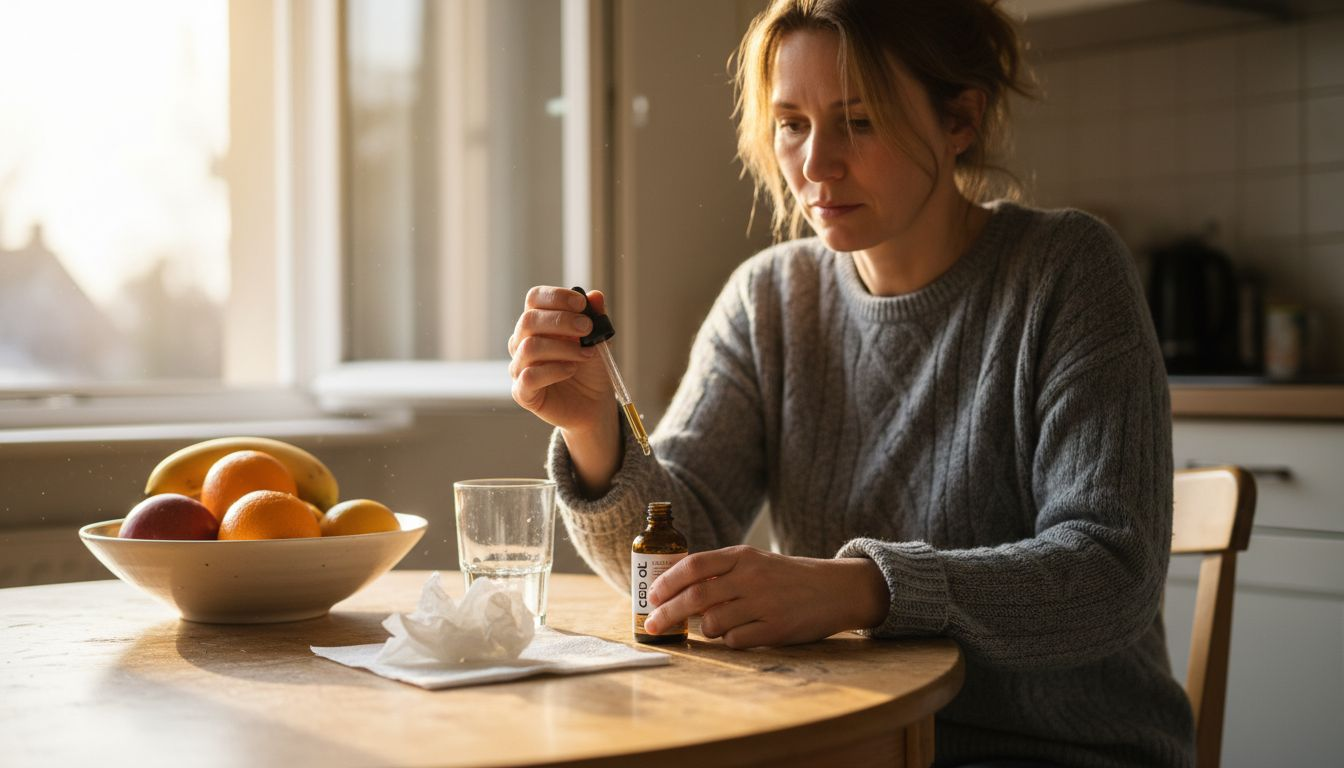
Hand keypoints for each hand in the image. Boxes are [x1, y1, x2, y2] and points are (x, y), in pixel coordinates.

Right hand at [508, 286, 620, 495]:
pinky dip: (554, 370)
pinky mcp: (522, 392)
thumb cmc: (590, 369)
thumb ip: (596, 318)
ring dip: (563, 348)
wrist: (594, 404)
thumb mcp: (599, 340)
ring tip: (586, 355)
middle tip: (587, 328)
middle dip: (561, 321)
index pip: (534, 299)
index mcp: (538, 324)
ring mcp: (519, 367)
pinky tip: (571, 370)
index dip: (556, 296)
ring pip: (529, 347)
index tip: (581, 304)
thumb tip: (595, 296)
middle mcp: (522, 342)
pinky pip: (529, 376)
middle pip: (529, 320)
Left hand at [643, 545, 889, 648]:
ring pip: (713, 623)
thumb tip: (677, 590)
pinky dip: (729, 640)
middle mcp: (751, 578)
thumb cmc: (786, 577)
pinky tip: (740, 632)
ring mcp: (763, 604)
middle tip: (652, 625)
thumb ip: (721, 571)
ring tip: (715, 625)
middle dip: (667, 613)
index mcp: (743, 556)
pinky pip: (735, 641)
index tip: (652, 595)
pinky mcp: (775, 630)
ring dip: (705, 628)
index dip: (668, 581)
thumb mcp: (755, 562)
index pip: (695, 565)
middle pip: (695, 597)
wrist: (834, 589)